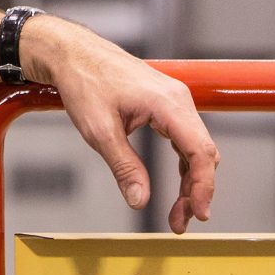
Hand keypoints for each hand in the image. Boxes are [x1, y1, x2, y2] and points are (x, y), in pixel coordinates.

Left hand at [23, 14, 218, 232]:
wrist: (69, 52)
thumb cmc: (83, 80)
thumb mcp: (99, 130)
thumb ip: (124, 166)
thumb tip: (141, 200)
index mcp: (167, 102)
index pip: (201, 151)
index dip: (204, 187)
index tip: (198, 214)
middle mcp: (177, 97)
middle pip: (203, 151)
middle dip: (196, 190)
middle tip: (179, 221)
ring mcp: (172, 97)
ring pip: (195, 146)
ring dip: (190, 179)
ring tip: (177, 210)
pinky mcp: (163, 100)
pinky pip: (183, 136)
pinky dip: (182, 161)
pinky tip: (175, 183)